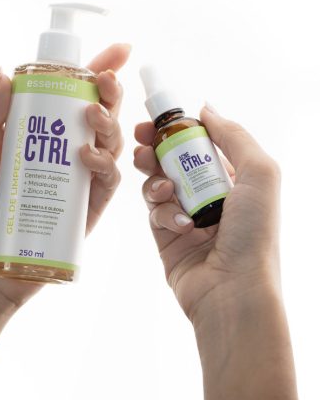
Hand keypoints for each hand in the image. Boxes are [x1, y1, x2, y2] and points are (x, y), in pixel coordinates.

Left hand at [0, 43, 129, 309]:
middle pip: (103, 113)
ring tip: (93, 114)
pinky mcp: (92, 202)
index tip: (120, 49)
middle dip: (111, 91)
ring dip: (108, 123)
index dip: (103, 68)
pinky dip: (103, 163)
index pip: (80, 93)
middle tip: (107, 79)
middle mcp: (74, 148)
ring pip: (112, 142)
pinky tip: (87, 156)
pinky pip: (109, 178)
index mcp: (52, 130)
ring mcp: (86, 175)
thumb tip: (5, 72)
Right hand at [134, 105, 281, 324]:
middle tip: (141, 145)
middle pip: (171, 160)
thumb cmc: (253, 231)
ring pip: (157, 183)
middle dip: (154, 149)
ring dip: (156, 180)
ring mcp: (185, 214)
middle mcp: (207, 194)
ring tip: (164, 188)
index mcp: (231, 177)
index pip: (197, 143)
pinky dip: (162, 211)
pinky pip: (154, 211)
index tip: (154, 120)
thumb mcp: (259, 173)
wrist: (233, 290)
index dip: (175, 129)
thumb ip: (234, 135)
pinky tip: (179, 223)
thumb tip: (206, 109)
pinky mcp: (166, 234)